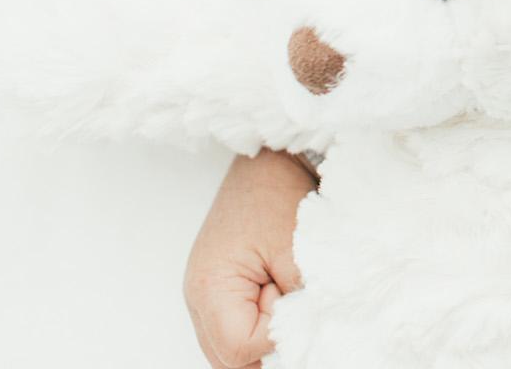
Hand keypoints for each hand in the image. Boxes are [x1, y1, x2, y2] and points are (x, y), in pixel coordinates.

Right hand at [184, 149, 312, 367]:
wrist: (268, 161)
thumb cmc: (279, 195)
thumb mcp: (299, 250)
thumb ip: (301, 301)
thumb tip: (312, 337)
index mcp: (210, 287)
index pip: (240, 348)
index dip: (276, 337)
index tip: (295, 302)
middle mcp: (198, 299)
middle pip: (228, 360)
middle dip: (267, 348)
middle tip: (293, 310)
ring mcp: (205, 298)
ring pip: (230, 353)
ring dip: (263, 342)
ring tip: (285, 303)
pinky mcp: (218, 293)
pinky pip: (234, 331)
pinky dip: (259, 328)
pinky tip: (279, 302)